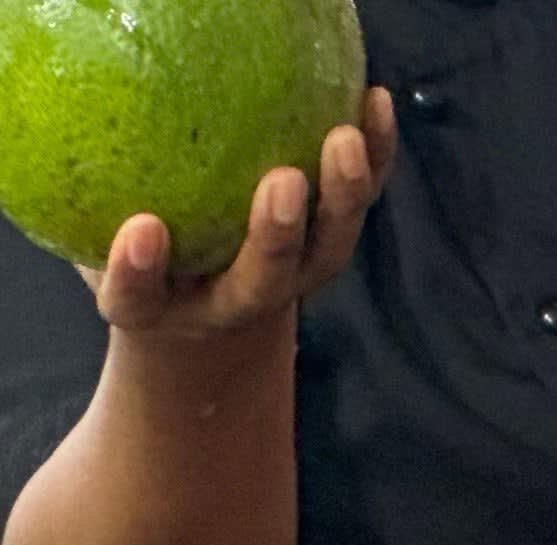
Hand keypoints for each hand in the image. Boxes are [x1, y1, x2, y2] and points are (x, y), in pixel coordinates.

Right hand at [78, 88, 398, 344]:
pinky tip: (373, 103)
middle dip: (277, 234)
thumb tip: (61, 146)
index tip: (140, 230)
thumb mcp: (108, 250)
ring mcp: (297, 273)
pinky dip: (375, 155)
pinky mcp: (333, 237)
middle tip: (283, 181)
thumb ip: (94, 221)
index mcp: (166, 309)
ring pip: (330, 244)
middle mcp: (242, 299)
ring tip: (344, 138)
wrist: (212, 306)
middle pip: (266, 278)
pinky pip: (362, 198)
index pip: (143, 298)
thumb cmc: (148, 265)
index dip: (141, 271)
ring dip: (344, 192)